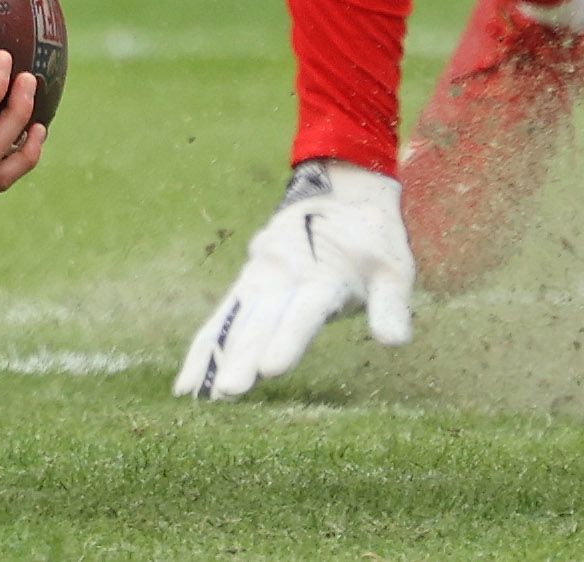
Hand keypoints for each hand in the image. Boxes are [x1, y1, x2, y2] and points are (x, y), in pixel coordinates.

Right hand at [173, 159, 413, 398]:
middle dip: (244, 355)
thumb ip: (391, 306)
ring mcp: (262, 275)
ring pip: (236, 320)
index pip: (305, 310)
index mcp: (327, 273)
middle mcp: (288, 273)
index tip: (270, 369)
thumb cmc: (373, 239)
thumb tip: (396, 341)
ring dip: (217, 355)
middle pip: (263, 320)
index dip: (288, 339)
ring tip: (199, 394)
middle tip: (228, 391)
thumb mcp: (395, 267)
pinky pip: (221, 318)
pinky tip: (187, 384)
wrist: (343, 189)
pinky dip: (204, 348)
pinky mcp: (247, 281)